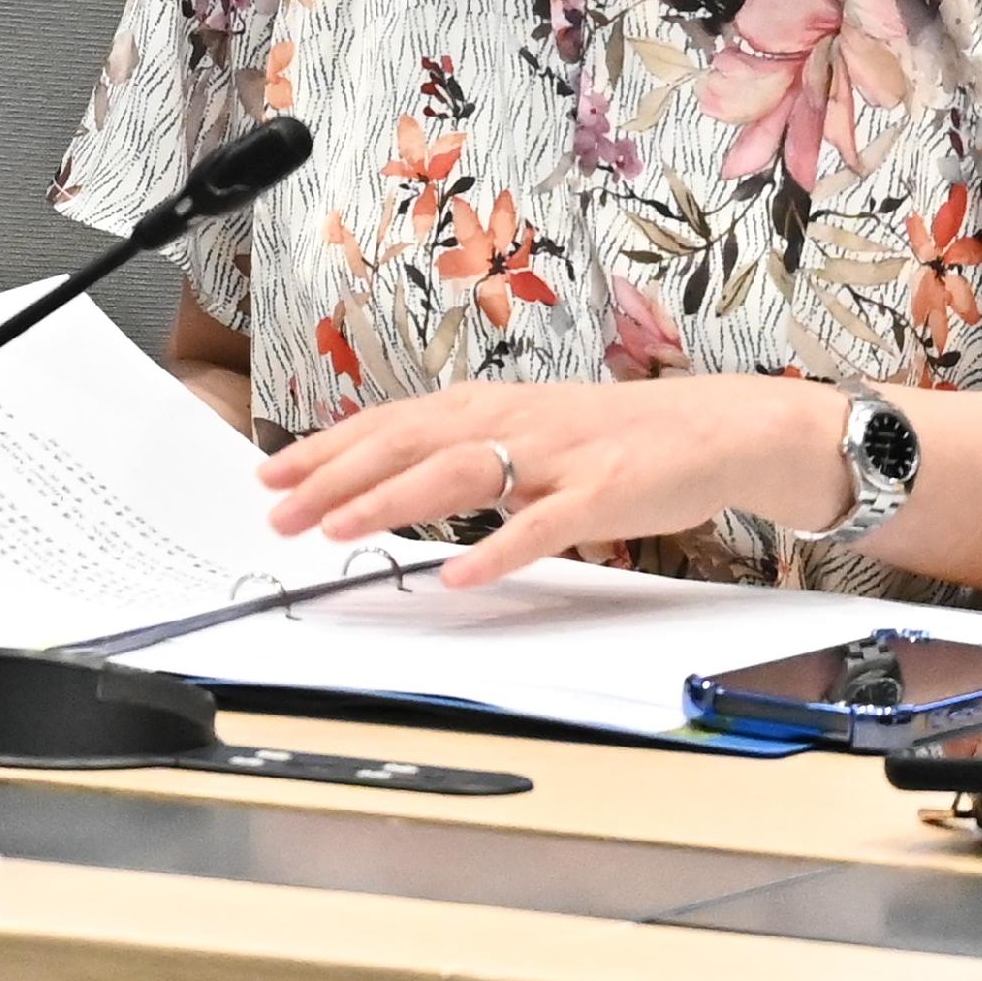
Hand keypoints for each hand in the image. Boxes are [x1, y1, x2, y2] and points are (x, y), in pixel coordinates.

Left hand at [257, 372, 847, 588]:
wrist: (710, 426)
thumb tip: (387, 472)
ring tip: (338, 527)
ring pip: (457, 474)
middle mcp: (507, 422)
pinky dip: (498, 550)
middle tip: (280, 511)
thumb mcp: (521, 427)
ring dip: (391, 501)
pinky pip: (542, 526)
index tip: (271, 475)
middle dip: (334, 476)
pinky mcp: (599, 494)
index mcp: (483, 406)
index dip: (325, 448)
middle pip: (405, 444)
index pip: (386, 424)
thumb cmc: (607, 435)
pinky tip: (460, 574)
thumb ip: (459, 447)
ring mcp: (553, 457)